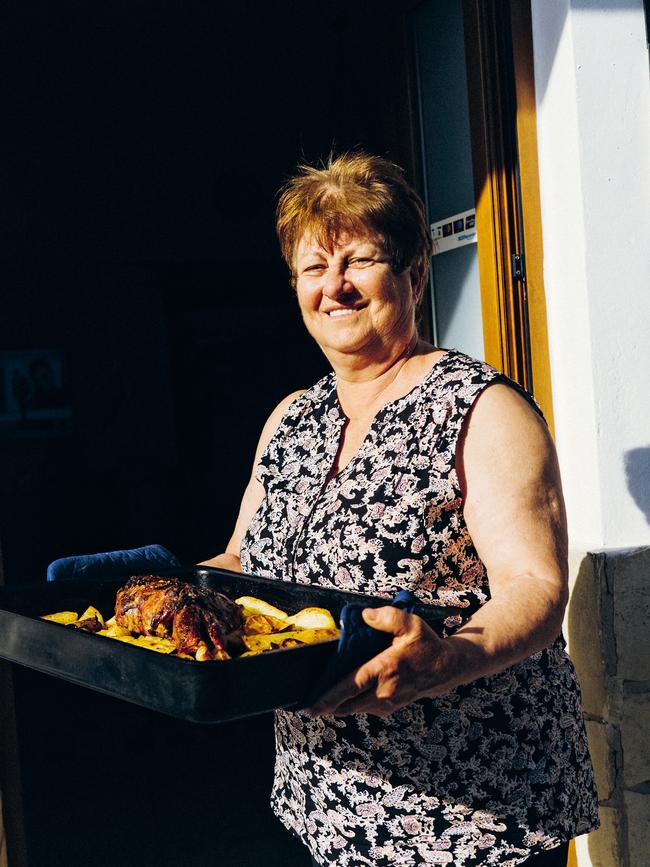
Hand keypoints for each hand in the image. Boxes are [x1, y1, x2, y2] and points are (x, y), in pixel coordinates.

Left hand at [305, 606, 461, 717]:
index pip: (350, 687)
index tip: (309, 706)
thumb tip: (363, 615)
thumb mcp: (410, 623)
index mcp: (385, 670)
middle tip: (305, 706)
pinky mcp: (390, 707)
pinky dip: (350, 706)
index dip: (327, 698)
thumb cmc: (426, 644)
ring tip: (319, 702)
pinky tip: (341, 699)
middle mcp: (384, 691)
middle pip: (346, 705)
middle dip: (325, 707)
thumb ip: (386, 617)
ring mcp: (388, 703)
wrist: (447, 668)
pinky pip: (364, 709)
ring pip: (354, 709)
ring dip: (337, 707)